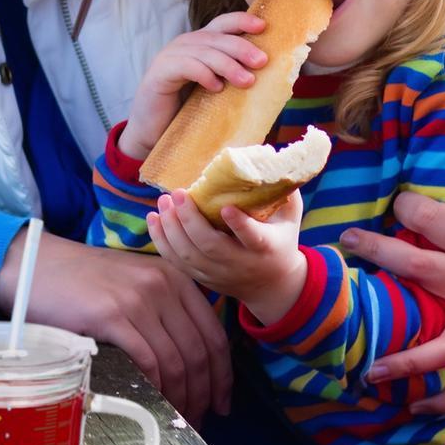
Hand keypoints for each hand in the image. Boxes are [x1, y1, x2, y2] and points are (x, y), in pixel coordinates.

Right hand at [0, 231, 230, 423]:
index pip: (214, 334)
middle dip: (205, 394)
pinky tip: (154, 404)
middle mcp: (162, 284)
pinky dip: (156, 389)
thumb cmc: (82, 281)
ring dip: (182, 398)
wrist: (36, 267)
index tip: (222, 403)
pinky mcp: (112, 316)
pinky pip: (148, 362)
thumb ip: (164, 308)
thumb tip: (193, 362)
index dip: (223, 375)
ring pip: (177, 362)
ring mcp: (138, 299)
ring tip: (177, 420)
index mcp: (174, 276)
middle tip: (200, 421)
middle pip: (199, 352)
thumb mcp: (134, 281)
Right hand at [119, 12, 267, 158]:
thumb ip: (231, 80)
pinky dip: (204, 74)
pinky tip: (216, 88)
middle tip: (262, 62)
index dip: (241, 20)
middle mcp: (183, 46)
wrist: (152, 132)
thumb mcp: (213, 91)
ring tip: (246, 81)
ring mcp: (168, 57)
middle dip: (241, 47)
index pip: (221, 24)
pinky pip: (185, 66)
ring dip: (228, 65)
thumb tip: (268, 81)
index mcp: (198, 45)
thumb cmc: (185, 113)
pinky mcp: (158, 73)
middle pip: (215, 36)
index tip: (264, 26)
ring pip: (203, 51)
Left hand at [147, 189, 305, 323]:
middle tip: (178, 193)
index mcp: (267, 247)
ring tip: (163, 202)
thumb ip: (283, 191)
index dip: (240, 225)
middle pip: (211, 246)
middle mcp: (240, 263)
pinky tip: (154, 218)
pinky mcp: (202, 277)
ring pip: (189, 255)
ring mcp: (218, 273)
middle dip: (190, 220)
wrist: (272, 286)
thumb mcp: (290, 218)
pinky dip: (161, 241)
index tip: (225, 207)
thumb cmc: (280, 241)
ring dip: (171, 228)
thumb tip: (270, 159)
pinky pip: (176, 262)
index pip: (253, 238)